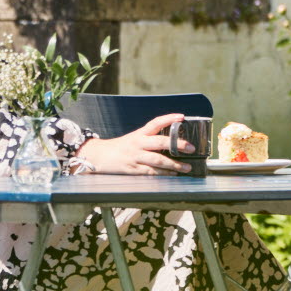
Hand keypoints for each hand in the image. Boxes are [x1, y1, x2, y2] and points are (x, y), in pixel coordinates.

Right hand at [73, 113, 190, 175]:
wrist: (98, 156)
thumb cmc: (120, 147)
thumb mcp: (134, 138)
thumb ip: (150, 139)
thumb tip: (173, 143)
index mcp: (139, 133)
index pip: (155, 122)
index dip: (169, 118)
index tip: (181, 116)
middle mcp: (138, 143)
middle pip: (160, 142)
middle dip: (177, 145)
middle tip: (191, 148)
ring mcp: (135, 156)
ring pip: (158, 159)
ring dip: (174, 164)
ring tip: (187, 167)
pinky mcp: (132, 169)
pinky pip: (151, 172)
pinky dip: (163, 173)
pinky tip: (173, 174)